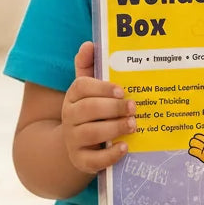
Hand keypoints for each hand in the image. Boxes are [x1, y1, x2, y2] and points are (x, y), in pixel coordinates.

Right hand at [61, 42, 135, 174]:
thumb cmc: (92, 111)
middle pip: (88, 109)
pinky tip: (124, 147)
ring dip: (114, 128)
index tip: (122, 90)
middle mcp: (69, 117)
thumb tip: (90, 43)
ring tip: (133, 124)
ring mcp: (73, 140)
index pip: (82, 87)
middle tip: (134, 107)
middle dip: (113, 107)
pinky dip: (110, 154)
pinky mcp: (80, 160)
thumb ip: (89, 66)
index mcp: (73, 96)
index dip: (102, 87)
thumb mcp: (89, 89)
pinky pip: (93, 160)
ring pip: (91, 133)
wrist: (78, 144)